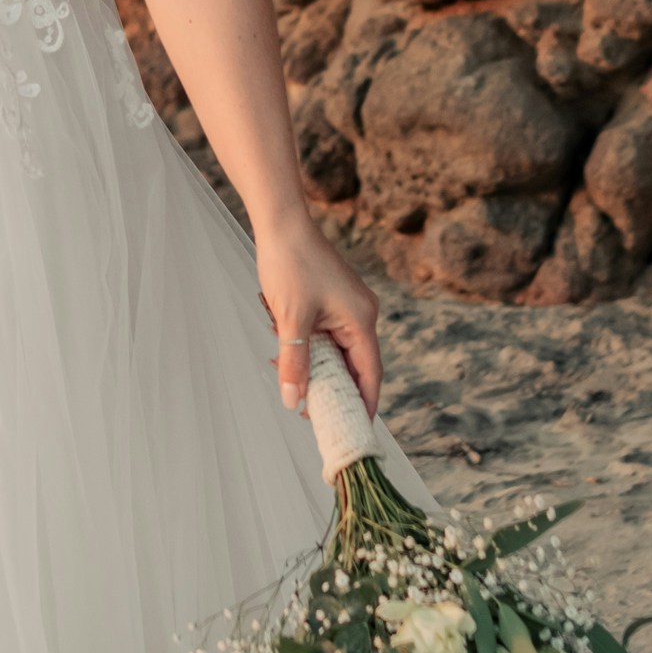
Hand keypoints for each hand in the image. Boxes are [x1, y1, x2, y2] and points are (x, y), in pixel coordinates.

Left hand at [254, 212, 380, 419]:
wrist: (281, 222)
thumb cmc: (290, 264)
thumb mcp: (290, 320)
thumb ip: (294, 363)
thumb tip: (293, 402)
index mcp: (361, 320)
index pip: (370, 374)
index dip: (364, 404)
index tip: (354, 430)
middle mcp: (361, 314)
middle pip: (355, 365)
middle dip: (333, 389)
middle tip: (313, 414)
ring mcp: (348, 306)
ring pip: (336, 351)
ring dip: (315, 367)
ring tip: (291, 381)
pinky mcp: (333, 300)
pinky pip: (326, 334)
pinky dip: (309, 348)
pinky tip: (283, 351)